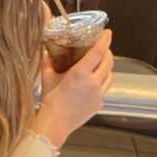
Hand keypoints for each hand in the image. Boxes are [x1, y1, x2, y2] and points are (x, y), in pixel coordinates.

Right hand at [35, 30, 113, 147]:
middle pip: (108, 62)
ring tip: (101, 64)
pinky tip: (95, 82)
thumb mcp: (47, 79)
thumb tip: (46, 53)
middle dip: (107, 52)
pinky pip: (106, 88)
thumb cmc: (50, 102)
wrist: (55, 124)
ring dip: (107, 67)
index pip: (98, 51)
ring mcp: (99, 94)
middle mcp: (93, 82)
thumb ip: (48, 63)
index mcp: (80, 73)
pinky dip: (103, 82)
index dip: (105, 40)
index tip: (107, 33)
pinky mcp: (99, 104)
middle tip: (102, 48)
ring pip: (110, 75)